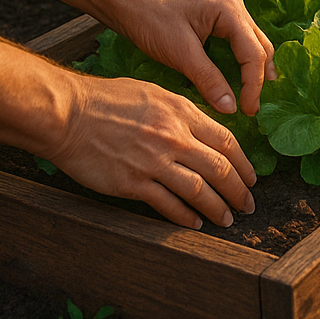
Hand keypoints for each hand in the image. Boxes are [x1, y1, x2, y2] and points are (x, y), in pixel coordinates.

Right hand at [45, 71, 256, 228]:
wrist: (68, 114)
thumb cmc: (107, 100)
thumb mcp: (155, 94)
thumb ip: (183, 113)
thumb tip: (204, 130)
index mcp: (182, 113)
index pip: (226, 142)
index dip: (244, 164)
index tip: (252, 178)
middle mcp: (174, 138)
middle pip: (220, 168)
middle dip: (239, 190)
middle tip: (249, 204)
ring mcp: (154, 162)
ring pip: (199, 190)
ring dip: (218, 208)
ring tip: (227, 219)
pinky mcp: (132, 183)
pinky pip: (167, 204)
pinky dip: (185, 217)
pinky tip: (195, 224)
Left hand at [113, 0, 276, 115]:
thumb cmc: (150, 19)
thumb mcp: (180, 52)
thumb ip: (208, 79)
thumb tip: (230, 108)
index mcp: (231, 12)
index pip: (254, 54)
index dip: (253, 86)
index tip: (248, 111)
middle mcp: (236, 9)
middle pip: (260, 47)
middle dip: (260, 78)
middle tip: (253, 108)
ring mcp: (228, 11)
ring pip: (253, 44)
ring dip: (255, 69)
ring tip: (253, 95)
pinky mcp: (217, 18)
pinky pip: (240, 42)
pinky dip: (243, 61)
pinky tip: (239, 76)